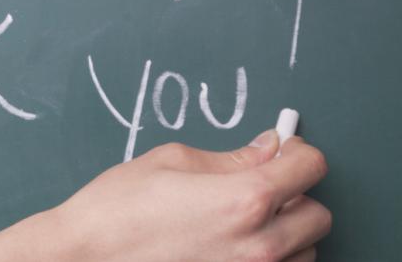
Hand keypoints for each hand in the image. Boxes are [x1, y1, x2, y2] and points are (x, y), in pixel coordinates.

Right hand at [0, 130, 330, 260]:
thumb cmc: (116, 209)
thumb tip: (267, 150)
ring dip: (285, 232)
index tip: (283, 152)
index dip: (297, 152)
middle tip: (259, 187)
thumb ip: (230, 158)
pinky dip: (268, 258)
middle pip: (318, 214)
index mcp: (244, 199)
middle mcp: (258, 243)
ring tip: (241, 223)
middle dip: (295, 195)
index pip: (310, 166)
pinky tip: (233, 245)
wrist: (84, 256)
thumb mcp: (171, 162)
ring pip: (304, 250)